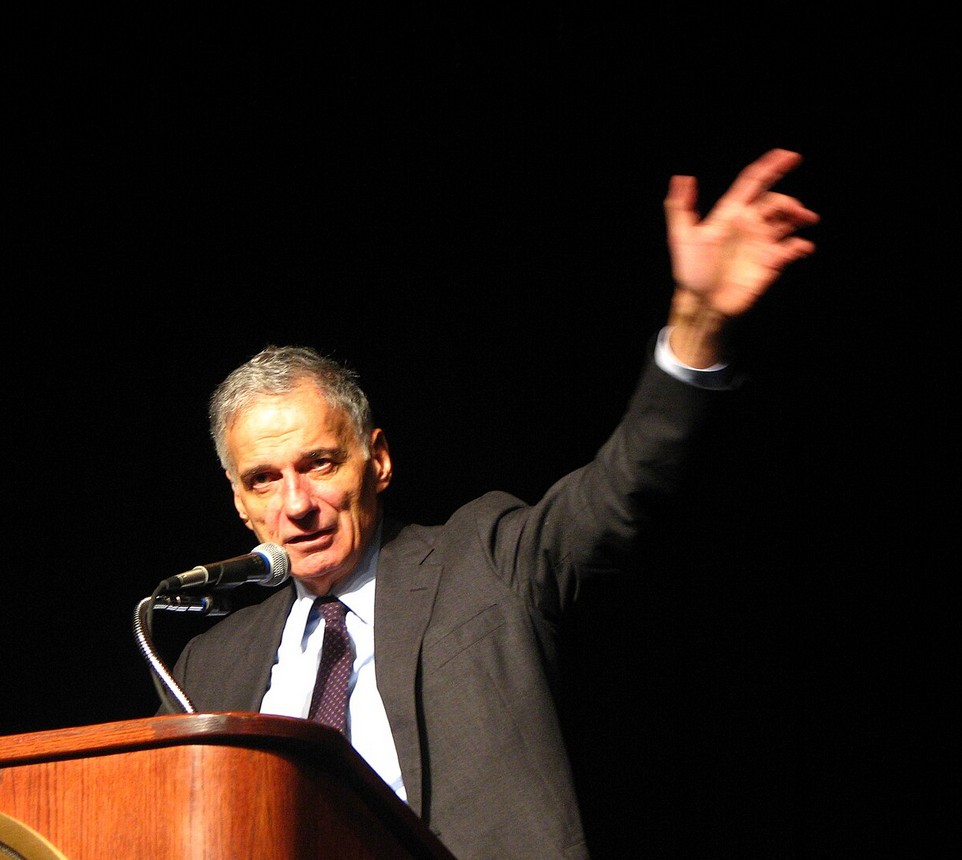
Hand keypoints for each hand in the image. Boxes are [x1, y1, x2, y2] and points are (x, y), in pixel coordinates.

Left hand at [663, 148, 818, 365]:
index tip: (789, 155)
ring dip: (799, 216)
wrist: (703, 304)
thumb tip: (682, 176)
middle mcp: (748, 225)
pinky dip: (801, 245)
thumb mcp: (682, 237)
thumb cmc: (691, 272)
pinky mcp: (770, 263)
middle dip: (789, 201)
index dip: (771, 166)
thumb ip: (680, 206)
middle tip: (798, 212)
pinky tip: (802, 247)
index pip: (754, 182)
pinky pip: (792, 248)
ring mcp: (760, 243)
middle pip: (775, 201)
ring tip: (805, 220)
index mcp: (731, 214)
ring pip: (787, 220)